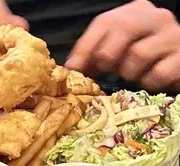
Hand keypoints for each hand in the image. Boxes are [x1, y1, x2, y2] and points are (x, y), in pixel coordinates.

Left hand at [65, 0, 179, 90]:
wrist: (178, 62)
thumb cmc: (145, 57)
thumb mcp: (119, 50)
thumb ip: (95, 56)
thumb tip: (69, 70)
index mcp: (135, 11)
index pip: (105, 22)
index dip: (85, 47)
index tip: (72, 69)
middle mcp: (156, 17)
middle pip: (124, 28)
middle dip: (107, 55)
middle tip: (106, 69)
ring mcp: (173, 36)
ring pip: (139, 54)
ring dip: (129, 72)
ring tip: (133, 75)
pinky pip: (157, 74)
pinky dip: (148, 82)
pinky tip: (150, 81)